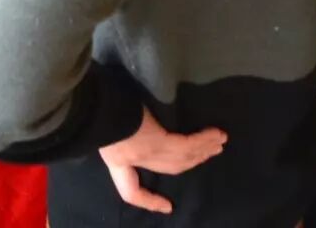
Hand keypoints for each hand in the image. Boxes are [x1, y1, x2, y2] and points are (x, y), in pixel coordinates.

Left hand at [98, 107, 225, 214]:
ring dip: (204, 149)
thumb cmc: (97, 111)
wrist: (95, 108)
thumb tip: (123, 121)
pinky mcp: (160, 141)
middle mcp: (135, 160)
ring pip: (182, 155)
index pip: (131, 192)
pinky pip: (187, 144)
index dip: (148, 201)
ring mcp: (149, 152)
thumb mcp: (102, 127)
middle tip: (210, 153)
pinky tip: (217, 135)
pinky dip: (203, 140)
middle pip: (168, 168)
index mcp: (117, 161)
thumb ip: (114, 131)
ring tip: (220, 143)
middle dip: (191, 161)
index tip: (167, 207)